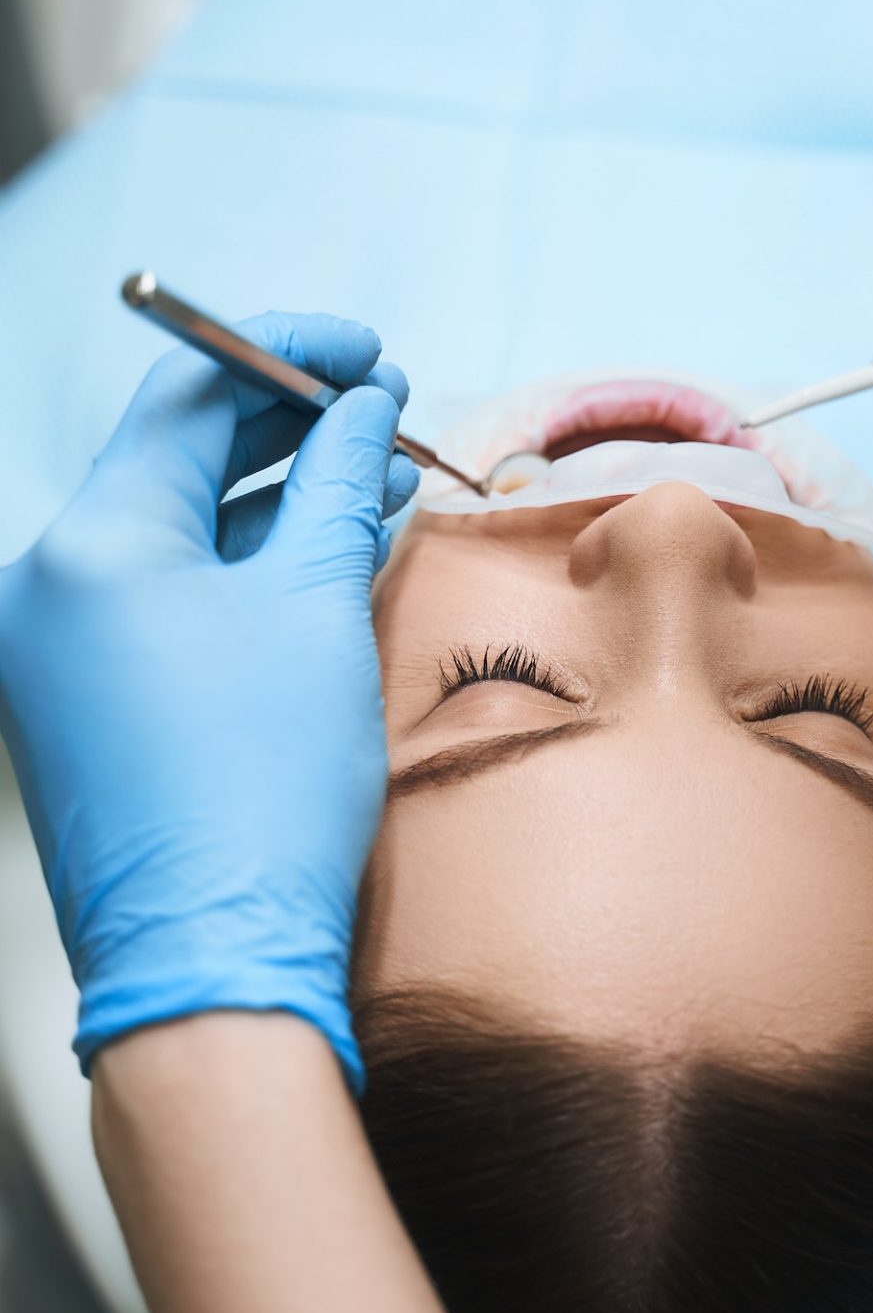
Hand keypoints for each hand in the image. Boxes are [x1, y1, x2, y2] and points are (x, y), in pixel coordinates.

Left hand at [0, 313, 418, 1087]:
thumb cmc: (266, 787)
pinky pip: (163, 594)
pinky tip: (323, 549)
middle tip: (383, 406)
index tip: (368, 350)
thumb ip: (340, 484)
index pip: (190, 394)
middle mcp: (49, 582)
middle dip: (286, 423)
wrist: (212, 962)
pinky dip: (241, 566)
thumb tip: (366, 406)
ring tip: (376, 474)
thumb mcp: (319, 609)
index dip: (288, 353)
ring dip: (273, 496)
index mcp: (91, 543)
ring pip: (176, 528)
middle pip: (176, 455)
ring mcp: (56, 644)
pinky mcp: (81, 696)